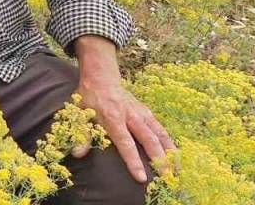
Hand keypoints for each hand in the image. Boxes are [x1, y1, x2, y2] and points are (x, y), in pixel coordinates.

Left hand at [71, 36, 175, 183]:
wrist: (101, 77)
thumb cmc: (90, 98)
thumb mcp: (79, 114)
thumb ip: (81, 135)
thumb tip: (77, 154)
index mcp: (113, 117)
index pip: (125, 143)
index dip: (133, 161)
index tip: (141, 177)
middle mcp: (131, 115)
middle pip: (148, 140)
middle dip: (159, 160)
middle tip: (167, 178)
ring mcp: (141, 112)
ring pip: (159, 133)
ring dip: (169, 151)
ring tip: (177, 169)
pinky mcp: (146, 112)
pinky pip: (160, 128)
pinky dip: (169, 141)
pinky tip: (175, 154)